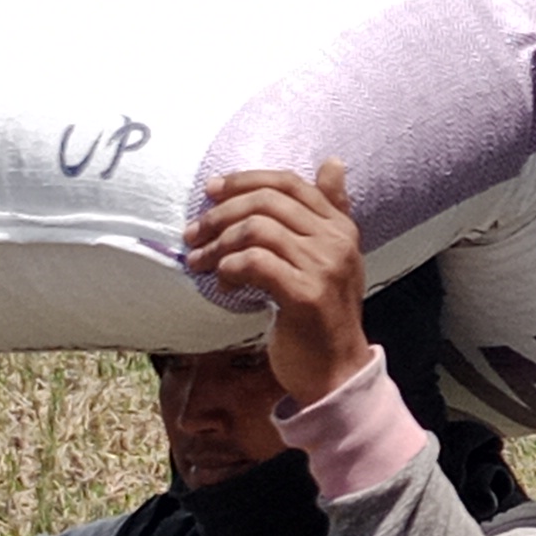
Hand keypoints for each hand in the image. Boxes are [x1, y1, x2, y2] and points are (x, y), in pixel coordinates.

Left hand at [184, 160, 373, 405]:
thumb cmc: (322, 315)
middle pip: (268, 202)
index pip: (289, 183)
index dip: (245, 180)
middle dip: (221, 213)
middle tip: (193, 233)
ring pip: (257, 230)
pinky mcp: (306, 294)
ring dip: (218, 244)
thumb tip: (332, 163)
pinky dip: (229, 267)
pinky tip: (221, 281)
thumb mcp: (331, 258)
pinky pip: (255, 263)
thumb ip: (330, 213)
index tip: (211, 191)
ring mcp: (324, 267)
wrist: (337, 372)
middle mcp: (337, 241)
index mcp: (341, 227)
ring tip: (199, 261)